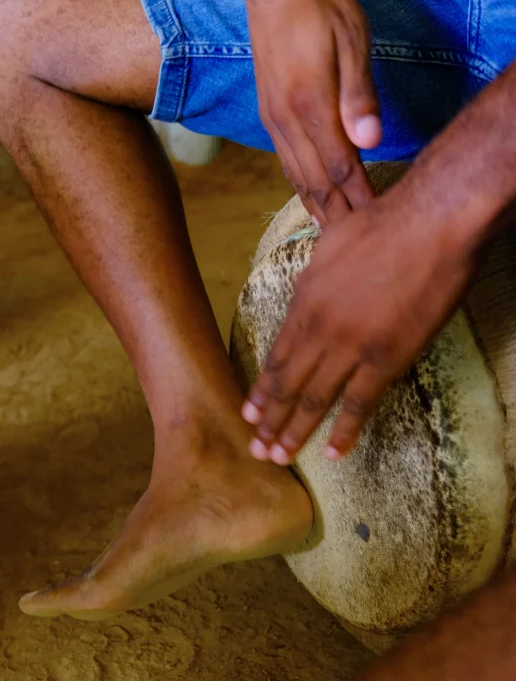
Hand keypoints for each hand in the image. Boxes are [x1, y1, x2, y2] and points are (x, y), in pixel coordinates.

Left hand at [242, 191, 477, 461]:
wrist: (430, 223)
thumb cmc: (384, 223)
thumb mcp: (329, 246)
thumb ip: (314, 279)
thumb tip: (307, 292)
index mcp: (305, 301)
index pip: (276, 356)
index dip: (261, 390)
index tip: (249, 414)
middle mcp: (319, 329)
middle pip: (287, 384)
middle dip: (269, 421)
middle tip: (256, 449)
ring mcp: (351, 347)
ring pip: (314, 399)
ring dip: (294, 432)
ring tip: (280, 457)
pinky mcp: (386, 358)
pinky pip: (359, 403)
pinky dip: (344, 431)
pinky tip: (331, 453)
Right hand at [246, 0, 381, 224]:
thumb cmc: (320, 7)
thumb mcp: (351, 39)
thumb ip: (358, 94)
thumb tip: (370, 141)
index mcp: (309, 103)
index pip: (340, 166)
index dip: (360, 197)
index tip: (377, 221)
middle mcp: (285, 120)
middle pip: (316, 181)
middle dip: (339, 213)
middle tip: (359, 242)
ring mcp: (274, 121)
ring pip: (297, 177)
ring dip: (318, 209)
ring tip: (335, 235)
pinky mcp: (269, 117)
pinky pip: (287, 164)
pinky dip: (301, 190)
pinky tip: (312, 205)